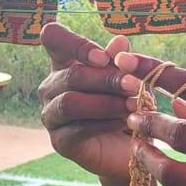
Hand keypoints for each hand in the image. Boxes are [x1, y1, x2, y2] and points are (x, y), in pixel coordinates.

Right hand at [35, 24, 185, 179]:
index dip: (75, 44)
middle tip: (135, 84)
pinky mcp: (60, 141)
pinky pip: (78, 128)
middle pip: (72, 75)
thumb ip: (120, 62)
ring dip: (106, 103)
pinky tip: (125, 122)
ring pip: (71, 103)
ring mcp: (51, 115)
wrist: (129, 148)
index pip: (53, 38)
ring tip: (133, 105)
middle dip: (107, 79)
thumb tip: (120, 41)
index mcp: (64, 63)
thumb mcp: (127, 79)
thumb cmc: (126, 105)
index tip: (103, 57)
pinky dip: (105, 123)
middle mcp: (51, 87)